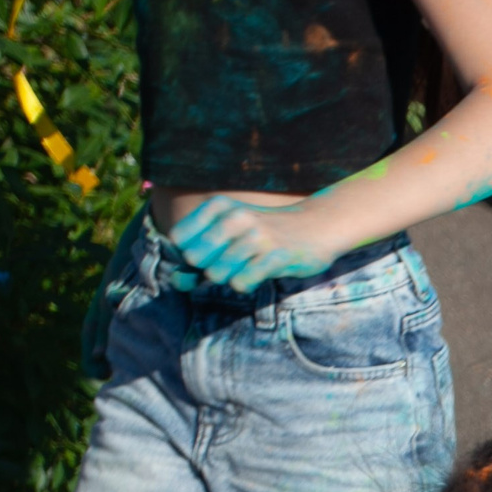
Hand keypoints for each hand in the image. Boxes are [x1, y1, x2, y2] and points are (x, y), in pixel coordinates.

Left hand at [166, 195, 355, 290]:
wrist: (315, 227)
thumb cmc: (266, 234)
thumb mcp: (232, 234)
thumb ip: (201, 255)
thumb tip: (175, 281)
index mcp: (220, 206)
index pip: (179, 239)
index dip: (190, 253)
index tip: (210, 253)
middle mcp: (236, 217)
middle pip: (195, 258)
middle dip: (206, 268)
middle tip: (228, 264)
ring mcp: (256, 237)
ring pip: (216, 272)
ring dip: (227, 278)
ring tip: (244, 269)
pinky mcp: (276, 256)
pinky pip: (241, 282)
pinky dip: (243, 285)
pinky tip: (256, 275)